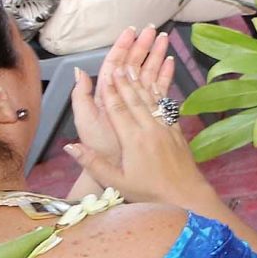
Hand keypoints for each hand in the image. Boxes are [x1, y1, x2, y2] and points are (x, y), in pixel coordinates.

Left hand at [66, 26, 171, 175]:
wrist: (115, 170)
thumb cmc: (100, 148)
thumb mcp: (85, 122)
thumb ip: (81, 97)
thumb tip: (79, 71)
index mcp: (106, 94)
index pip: (114, 64)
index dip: (122, 47)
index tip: (131, 32)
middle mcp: (121, 95)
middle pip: (133, 65)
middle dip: (142, 46)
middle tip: (153, 30)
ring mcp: (136, 103)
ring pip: (146, 73)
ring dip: (155, 56)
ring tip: (165, 39)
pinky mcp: (149, 111)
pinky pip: (158, 89)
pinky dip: (164, 74)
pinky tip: (170, 62)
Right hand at [67, 27, 215, 210]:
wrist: (187, 196)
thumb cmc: (149, 193)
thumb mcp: (117, 182)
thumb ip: (93, 163)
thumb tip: (69, 146)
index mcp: (133, 140)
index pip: (118, 109)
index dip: (110, 91)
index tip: (105, 74)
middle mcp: (150, 129)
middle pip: (135, 99)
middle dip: (126, 79)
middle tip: (120, 60)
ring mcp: (166, 129)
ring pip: (151, 100)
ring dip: (142, 81)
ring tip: (135, 65)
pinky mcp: (177, 132)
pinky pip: (165, 107)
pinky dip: (159, 92)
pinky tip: (156, 84)